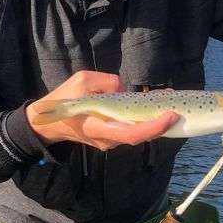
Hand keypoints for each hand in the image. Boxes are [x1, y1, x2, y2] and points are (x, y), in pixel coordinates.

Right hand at [25, 70, 177, 150]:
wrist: (47, 123)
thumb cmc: (63, 100)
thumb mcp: (82, 80)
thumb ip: (108, 82)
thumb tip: (125, 91)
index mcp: (99, 128)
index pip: (132, 134)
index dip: (154, 127)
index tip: (170, 116)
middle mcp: (107, 139)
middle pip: (139, 135)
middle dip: (159, 123)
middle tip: (174, 107)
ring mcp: (108, 141)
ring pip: (135, 132)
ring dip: (151, 121)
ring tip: (164, 105)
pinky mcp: (109, 137)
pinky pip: (129, 129)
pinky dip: (140, 120)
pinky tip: (148, 109)